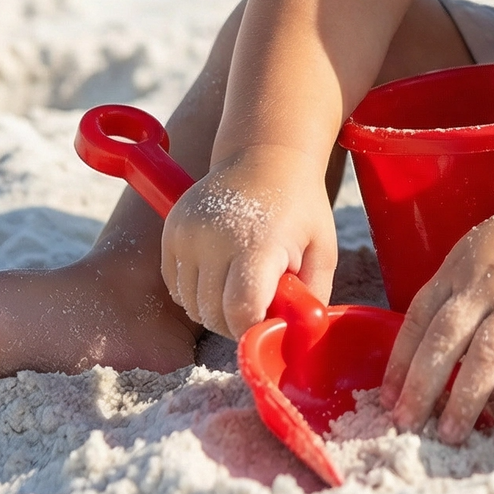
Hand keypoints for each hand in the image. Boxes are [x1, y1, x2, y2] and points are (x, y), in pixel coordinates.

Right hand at [160, 144, 335, 337]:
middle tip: (259, 296)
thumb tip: (298, 337)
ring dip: (214, 306)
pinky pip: (176, 285)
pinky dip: (196, 289)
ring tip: (240, 279)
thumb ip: (313, 296)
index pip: (241, 312)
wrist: (265, 155)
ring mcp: (188, 233)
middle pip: (213, 314)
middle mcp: (215, 237)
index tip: (267, 318)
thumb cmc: (299, 206)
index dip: (253, 327)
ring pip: (191, 305)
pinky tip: (220, 268)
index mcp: (258, 243)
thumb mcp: (323, 249)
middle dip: (237, 319)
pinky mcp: (171, 229)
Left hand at [380, 191, 493, 441]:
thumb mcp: (475, 252)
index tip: (387, 399)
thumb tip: (419, 349)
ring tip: (451, 433)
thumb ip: (452, 293)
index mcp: (459, 269)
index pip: (420, 317)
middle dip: (422, 385)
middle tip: (407, 424)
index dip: (399, 360)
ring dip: (466, 398)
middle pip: (446, 338)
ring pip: (487, 354)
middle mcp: (486, 283)